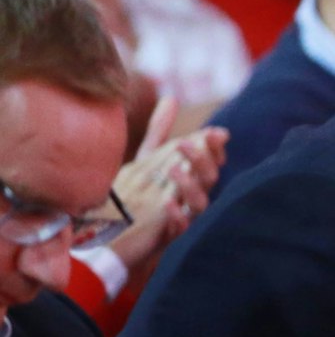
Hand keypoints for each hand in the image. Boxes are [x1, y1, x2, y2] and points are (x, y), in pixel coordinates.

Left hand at [107, 100, 227, 281]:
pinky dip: (176, 217)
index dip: (214, 148)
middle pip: (210, 178)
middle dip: (201, 161)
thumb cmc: (140, 196)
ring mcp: (184, 218)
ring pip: (200, 203)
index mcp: (192, 179)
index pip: (213, 160)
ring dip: (190, 186)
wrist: (118, 237)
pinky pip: (181, 230)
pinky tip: (165, 203)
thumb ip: (161, 132)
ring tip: (172, 170)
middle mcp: (193, 198)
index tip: (213, 133)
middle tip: (183, 143)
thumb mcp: (149, 160)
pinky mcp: (169, 238)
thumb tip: (172, 97)